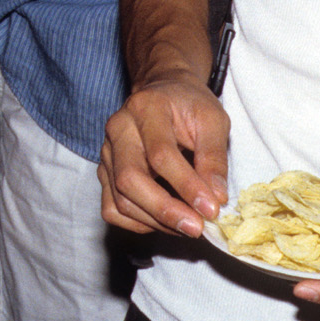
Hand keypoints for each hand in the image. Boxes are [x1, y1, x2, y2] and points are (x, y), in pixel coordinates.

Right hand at [99, 74, 229, 236]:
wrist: (165, 92)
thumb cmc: (190, 106)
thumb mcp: (213, 120)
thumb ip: (214, 158)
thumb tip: (215, 199)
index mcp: (146, 108)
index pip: (161, 154)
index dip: (187, 185)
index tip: (211, 209)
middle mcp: (118, 129)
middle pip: (130, 180)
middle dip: (165, 210)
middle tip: (196, 227)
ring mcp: (106, 153)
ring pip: (120, 200)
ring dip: (156, 222)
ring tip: (188, 226)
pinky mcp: (104, 173)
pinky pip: (113, 209)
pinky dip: (139, 223)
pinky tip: (166, 221)